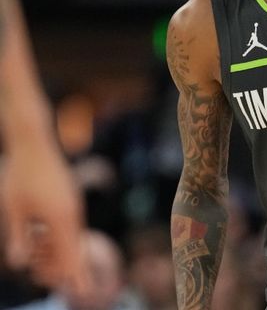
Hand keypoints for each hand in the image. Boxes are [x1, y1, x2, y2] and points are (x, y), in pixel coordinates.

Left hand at [0, 141, 88, 292]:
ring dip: (59, 250)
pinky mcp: (69, 197)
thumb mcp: (14, 210)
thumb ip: (18, 238)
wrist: (34, 142)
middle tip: (54, 273)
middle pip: (73, 248)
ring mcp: (73, 204)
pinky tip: (49, 236)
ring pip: (72, 235)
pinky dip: (61, 236)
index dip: (76, 275)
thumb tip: (21, 264)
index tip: (85, 291)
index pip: (71, 254)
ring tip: (43, 253)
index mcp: (61, 219)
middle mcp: (72, 213)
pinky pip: (70, 224)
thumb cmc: (21, 175)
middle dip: (63, 265)